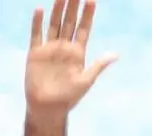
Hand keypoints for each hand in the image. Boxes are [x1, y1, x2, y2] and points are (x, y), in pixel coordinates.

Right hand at [25, 0, 117, 120]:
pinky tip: (39, 9)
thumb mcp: (86, 81)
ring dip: (57, 10)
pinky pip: (36, 35)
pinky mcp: (35, 53)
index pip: (83, 29)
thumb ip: (98, 65)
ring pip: (54, 24)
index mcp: (78, 53)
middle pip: (69, 22)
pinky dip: (37, 22)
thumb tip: (115, 55)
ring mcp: (49, 49)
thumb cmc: (69, 98)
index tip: (92, 0)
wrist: (48, 108)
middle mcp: (64, 48)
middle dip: (73, 6)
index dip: (87, 15)